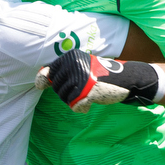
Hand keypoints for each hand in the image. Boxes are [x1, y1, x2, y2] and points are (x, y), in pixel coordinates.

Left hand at [36, 50, 161, 112]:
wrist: (127, 78)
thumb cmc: (99, 75)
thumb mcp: (78, 69)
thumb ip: (58, 74)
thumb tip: (37, 81)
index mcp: (70, 57)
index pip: (51, 74)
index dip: (58, 83)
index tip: (72, 82)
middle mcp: (73, 66)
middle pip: (57, 88)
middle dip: (67, 93)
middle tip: (84, 88)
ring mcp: (80, 79)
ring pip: (65, 98)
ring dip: (75, 101)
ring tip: (88, 94)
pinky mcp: (88, 91)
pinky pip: (75, 106)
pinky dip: (82, 107)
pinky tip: (90, 102)